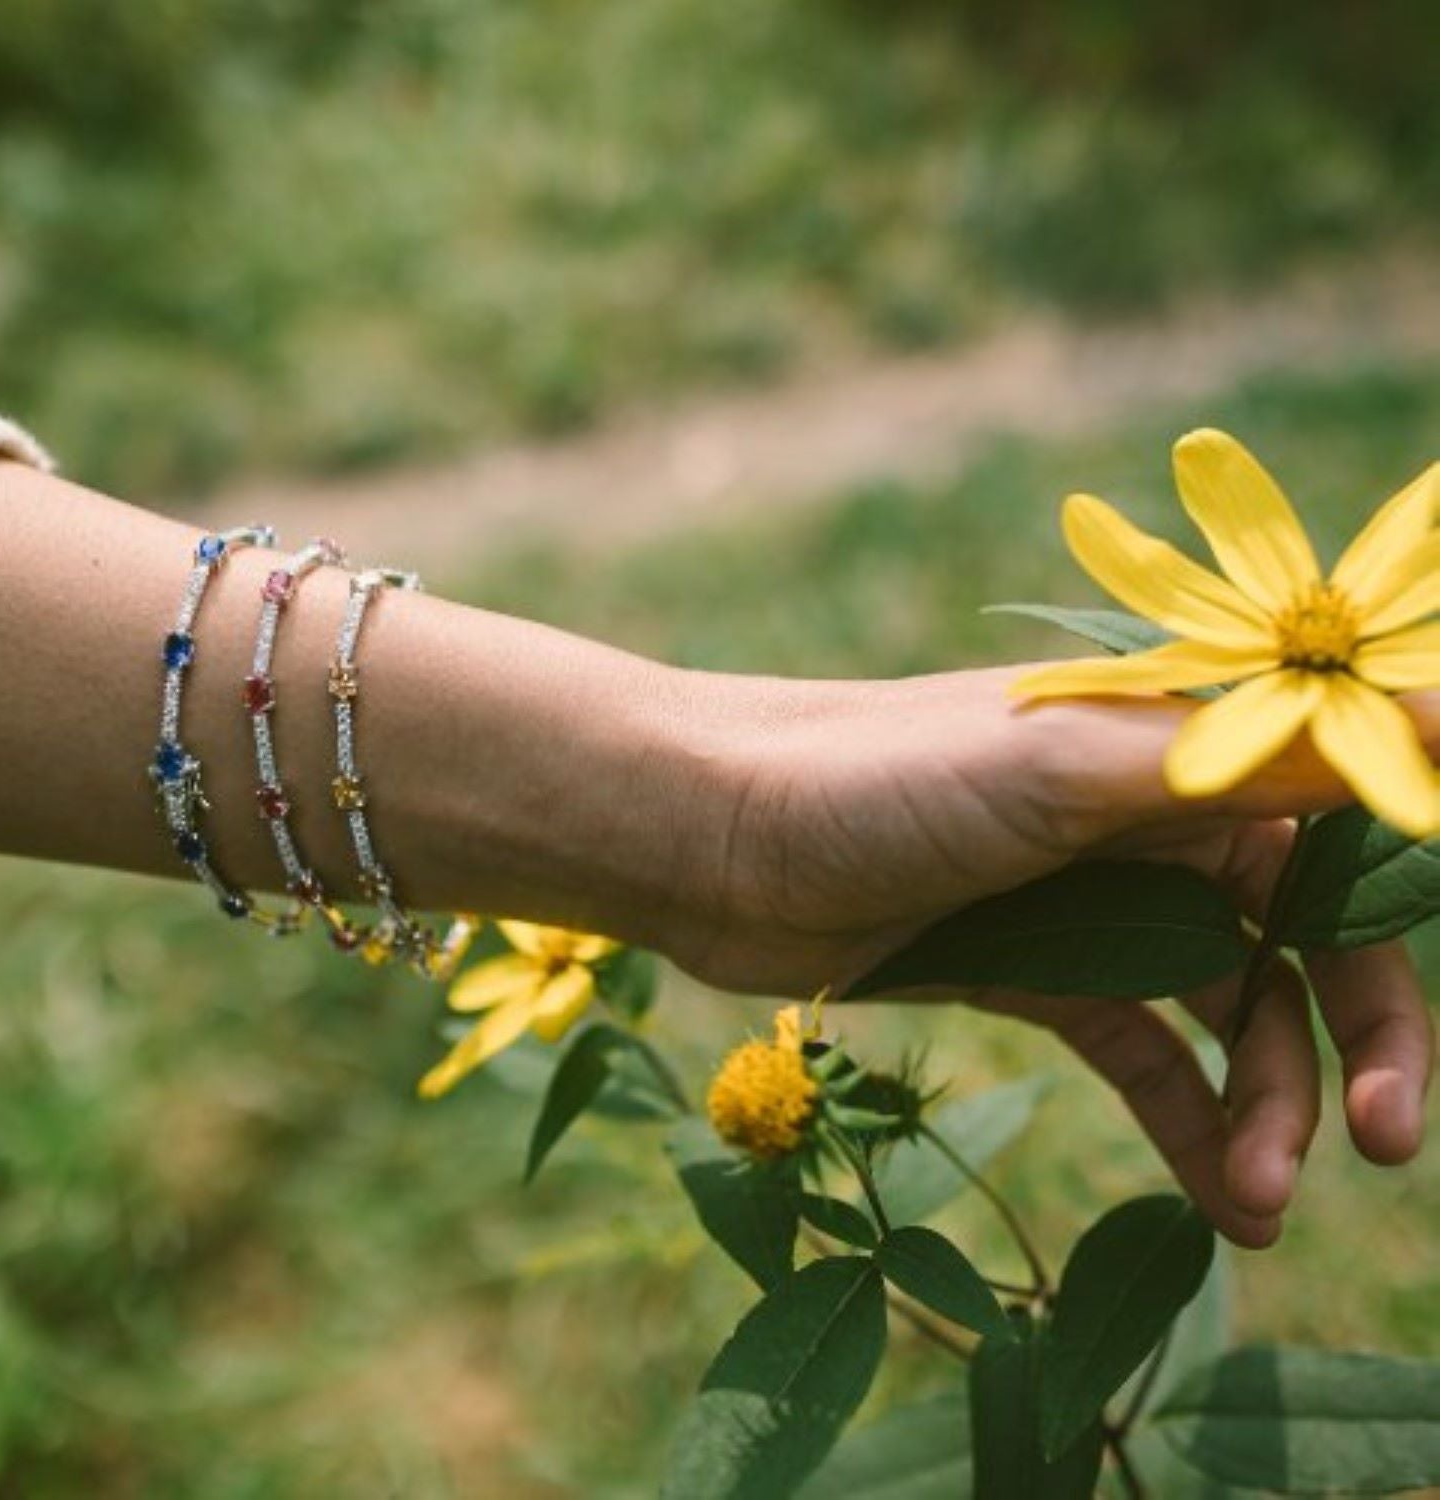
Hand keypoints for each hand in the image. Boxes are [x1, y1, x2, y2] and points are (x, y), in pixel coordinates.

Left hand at [670, 666, 1437, 1247]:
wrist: (713, 839)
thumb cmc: (881, 778)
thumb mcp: (1073, 770)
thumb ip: (1257, 758)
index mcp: (1177, 742)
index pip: (1344, 827)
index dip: (1392, 926)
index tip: (1404, 1044)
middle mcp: (1148, 813)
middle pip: (1300, 932)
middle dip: (1351, 1036)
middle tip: (1373, 1141)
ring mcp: (1086, 897)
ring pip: (1223, 1006)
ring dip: (1262, 1102)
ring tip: (1259, 1201)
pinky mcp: (1027, 968)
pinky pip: (1139, 1048)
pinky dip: (1185, 1118)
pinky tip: (1215, 1200)